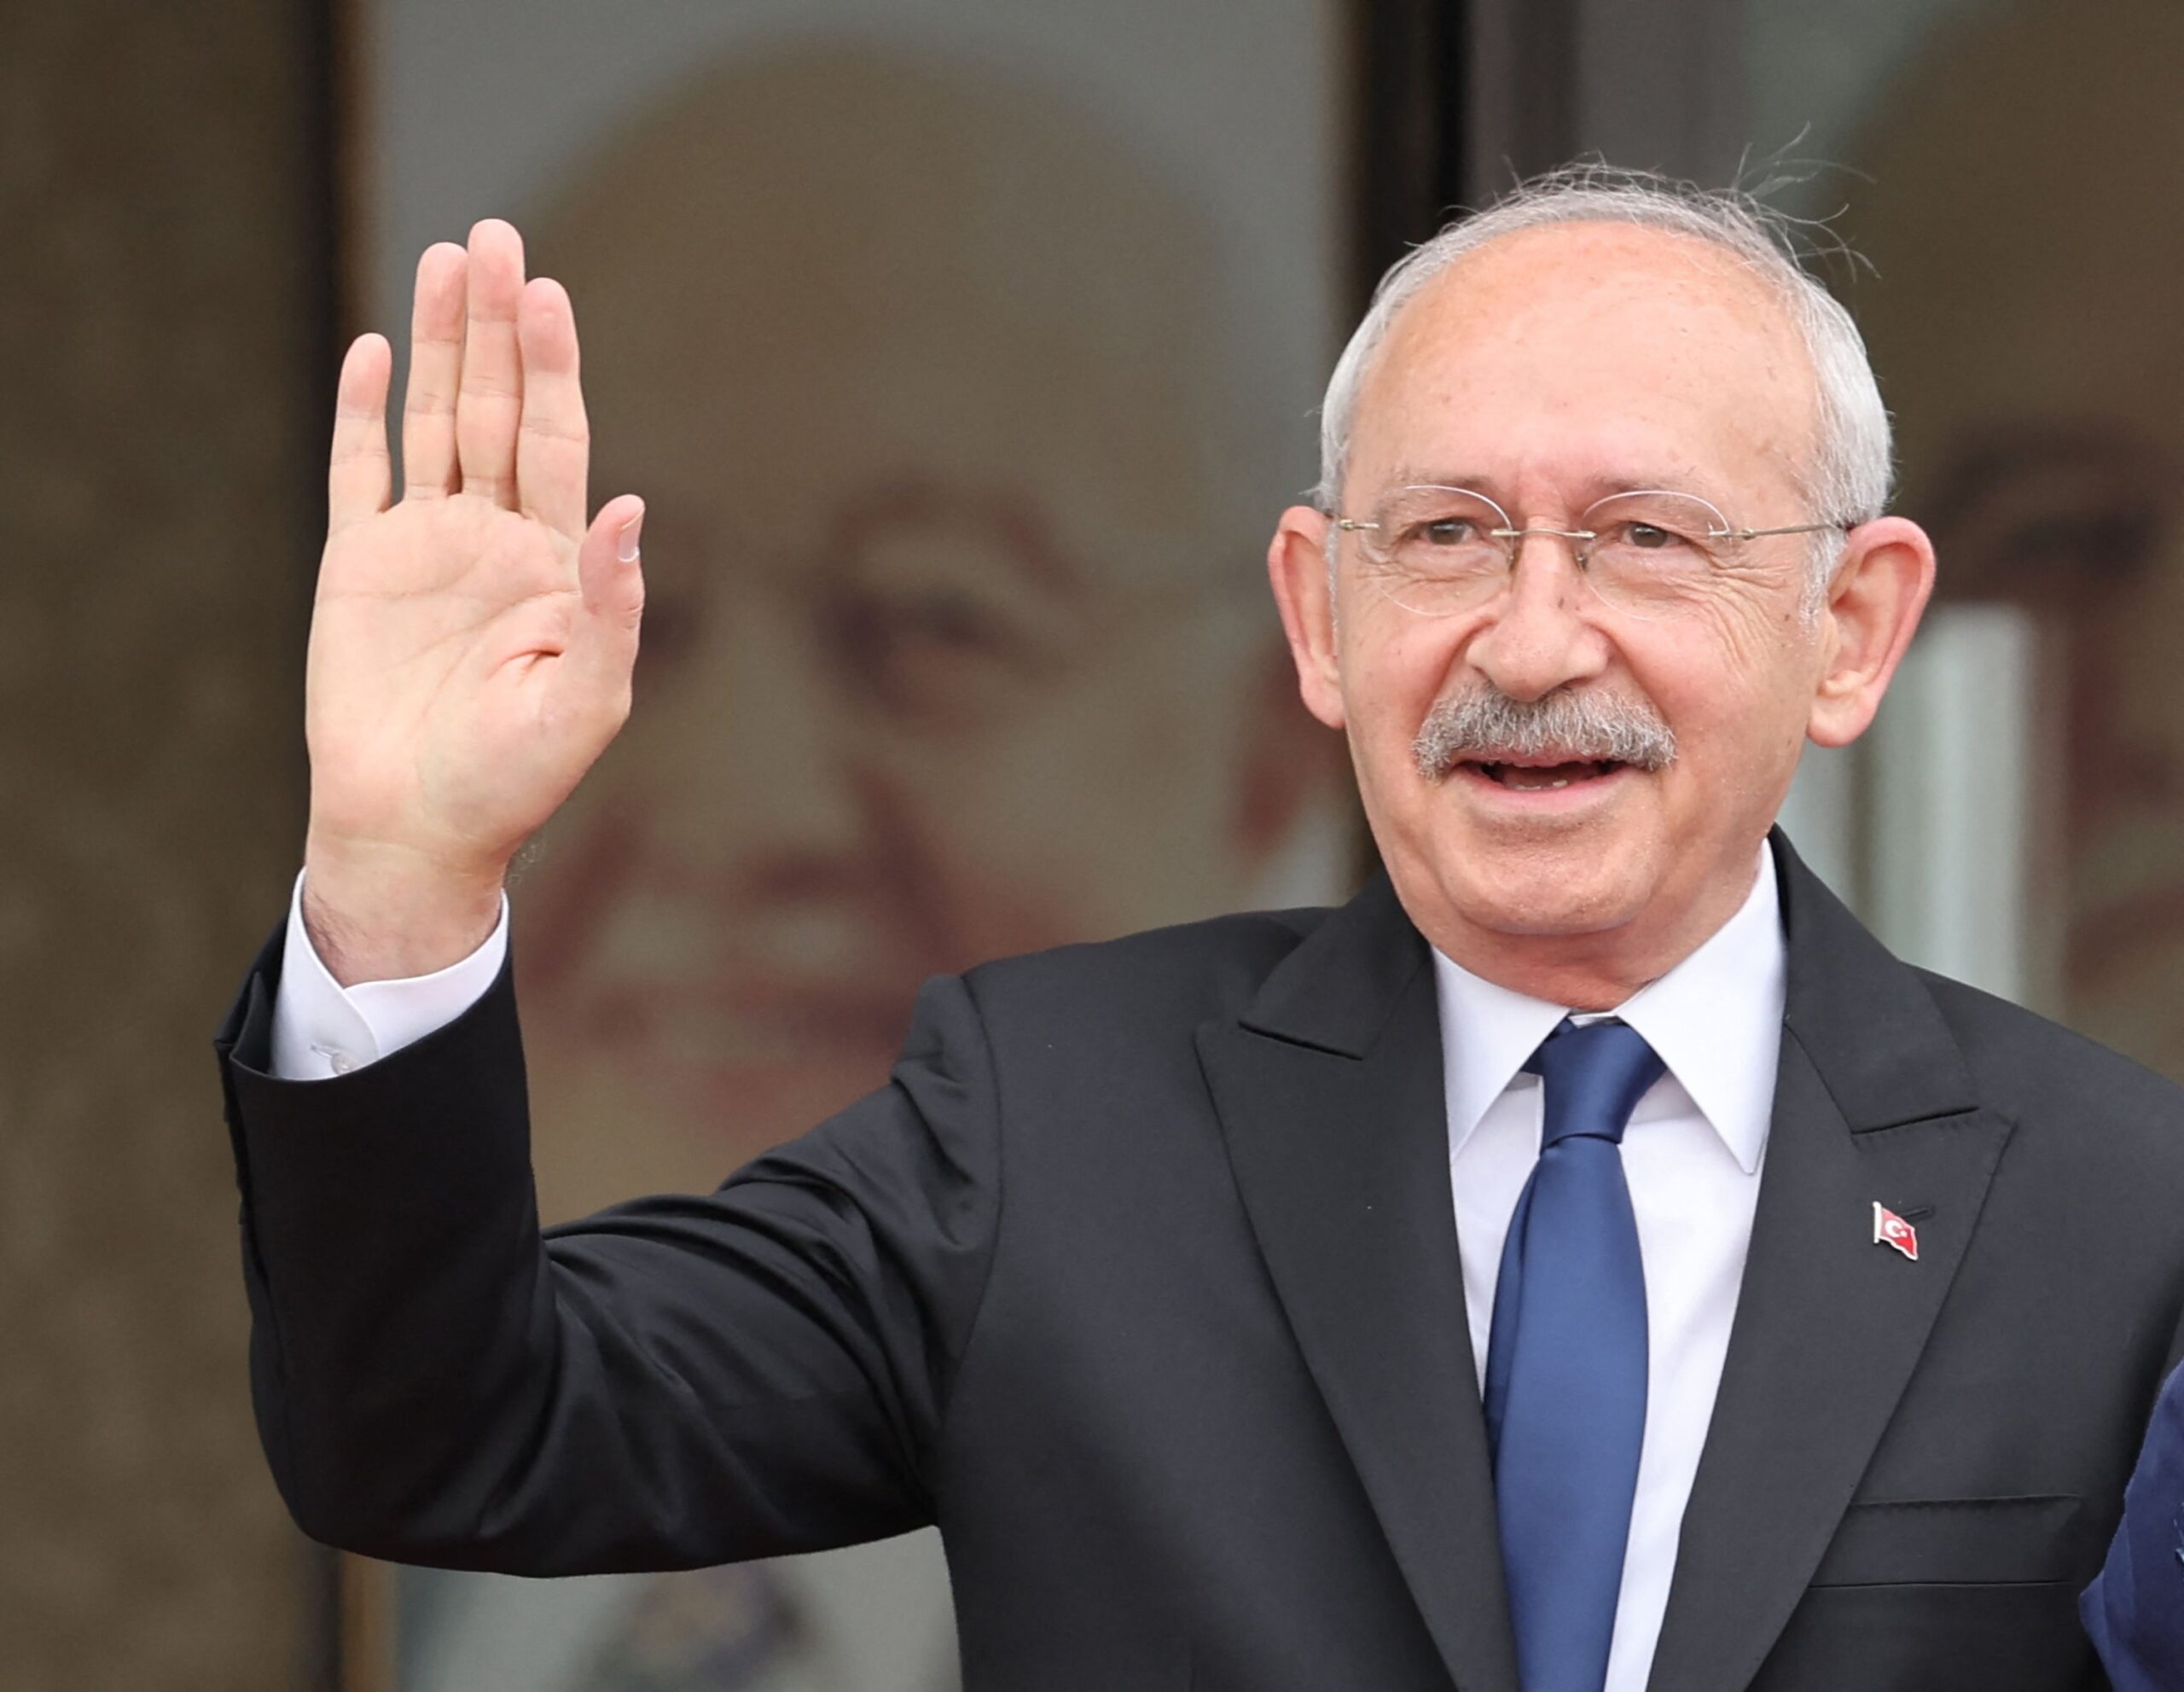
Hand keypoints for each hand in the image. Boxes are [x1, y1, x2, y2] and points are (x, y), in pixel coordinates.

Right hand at [301, 220, 643, 982]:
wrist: (416, 829)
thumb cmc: (514, 780)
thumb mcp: (586, 701)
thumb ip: (612, 607)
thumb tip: (634, 513)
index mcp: (556, 563)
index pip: (557, 442)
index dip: (552, 368)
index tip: (546, 294)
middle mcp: (495, 539)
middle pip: (495, 408)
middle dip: (496, 326)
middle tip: (494, 236)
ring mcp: (425, 546)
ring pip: (431, 421)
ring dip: (435, 343)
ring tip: (446, 258)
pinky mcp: (357, 567)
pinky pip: (359, 473)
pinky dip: (361, 414)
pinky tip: (370, 352)